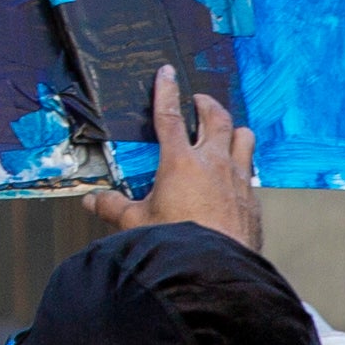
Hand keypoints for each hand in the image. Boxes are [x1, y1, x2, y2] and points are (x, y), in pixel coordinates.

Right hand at [84, 64, 261, 248]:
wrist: (213, 270)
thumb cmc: (177, 244)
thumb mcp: (135, 223)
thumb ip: (113, 207)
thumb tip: (93, 201)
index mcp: (180, 162)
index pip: (169, 116)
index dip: (166, 91)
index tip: (167, 74)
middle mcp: (213, 164)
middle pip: (215, 119)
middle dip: (206, 104)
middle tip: (200, 100)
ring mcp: (237, 179)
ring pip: (244, 138)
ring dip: (234, 129)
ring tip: (227, 130)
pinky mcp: (251, 199)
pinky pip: (250, 171)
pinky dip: (243, 166)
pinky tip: (236, 176)